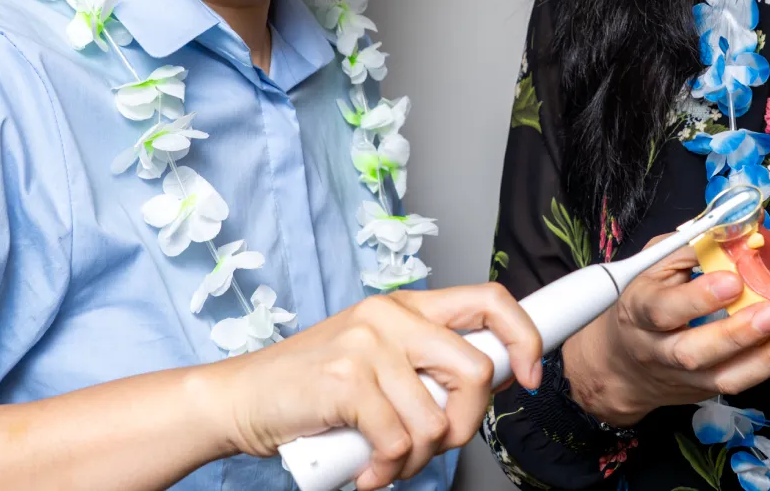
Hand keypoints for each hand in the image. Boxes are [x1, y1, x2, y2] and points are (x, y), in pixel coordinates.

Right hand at [205, 284, 543, 489]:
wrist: (239, 401)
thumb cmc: (311, 391)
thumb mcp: (375, 361)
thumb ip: (425, 366)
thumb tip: (492, 383)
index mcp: (405, 306)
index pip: (489, 300)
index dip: (525, 337)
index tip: (530, 377)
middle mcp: (390, 316)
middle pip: (476, 370)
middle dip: (464, 425)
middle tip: (431, 446)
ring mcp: (368, 344)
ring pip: (437, 419)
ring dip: (415, 461)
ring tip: (384, 462)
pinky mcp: (346, 379)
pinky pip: (398, 441)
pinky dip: (385, 470)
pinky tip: (364, 471)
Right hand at [562, 236, 769, 426]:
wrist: (624, 362)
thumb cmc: (647, 299)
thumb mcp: (655, 266)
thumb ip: (692, 250)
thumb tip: (738, 232)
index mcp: (640, 310)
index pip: (664, 309)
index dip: (698, 298)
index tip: (733, 281)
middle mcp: (659, 350)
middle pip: (694, 351)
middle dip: (736, 333)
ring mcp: (685, 377)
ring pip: (725, 376)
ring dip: (769, 355)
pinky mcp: (707, 390)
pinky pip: (742, 382)